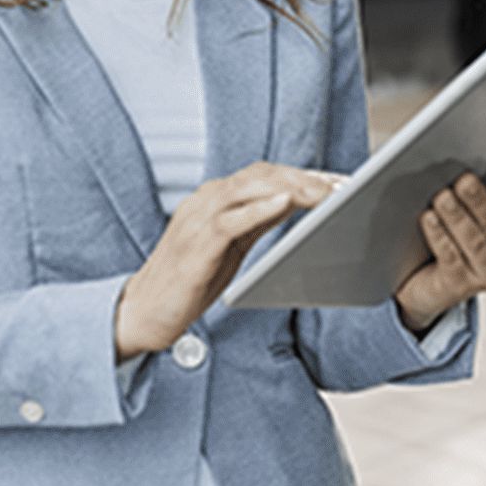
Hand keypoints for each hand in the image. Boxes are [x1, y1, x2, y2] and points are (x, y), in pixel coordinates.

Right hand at [115, 162, 341, 359]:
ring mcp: (198, 218)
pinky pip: (231, 219)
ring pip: (249, 189)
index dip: (305, 175)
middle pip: (262, 176)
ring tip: (325, 193)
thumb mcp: (231, 245)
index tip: (340, 182)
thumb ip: (257, 220)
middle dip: (305, 178)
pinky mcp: (196, 244)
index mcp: (216, 198)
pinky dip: (259, 208)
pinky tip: (285, 203)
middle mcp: (206, 200)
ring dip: (291, 188)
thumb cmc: (188, 279)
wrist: (143, 310)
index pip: (266, 175)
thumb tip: (293, 201)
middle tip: (342, 187)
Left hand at [393, 141, 485, 333]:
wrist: (426, 282)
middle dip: (481, 200)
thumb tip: (470, 146)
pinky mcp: (462, 286)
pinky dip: (439, 237)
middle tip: (464, 179)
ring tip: (441, 197)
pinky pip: (451, 258)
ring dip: (457, 217)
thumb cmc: (452, 233)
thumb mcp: (471, 207)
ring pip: (475, 242)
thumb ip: (480, 183)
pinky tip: (428, 219)